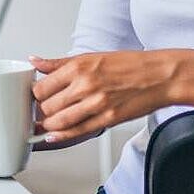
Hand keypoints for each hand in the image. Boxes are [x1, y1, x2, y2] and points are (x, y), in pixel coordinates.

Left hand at [32, 50, 179, 141]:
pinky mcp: (108, 119)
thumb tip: (35, 61)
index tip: (35, 96)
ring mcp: (96, 104)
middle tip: (39, 112)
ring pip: (60, 121)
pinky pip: (79, 131)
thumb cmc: (127, 65)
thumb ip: (59, 63)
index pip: (42, 87)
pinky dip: (62, 136)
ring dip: (48, 126)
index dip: (34, 95)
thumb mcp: (90, 57)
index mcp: (78, 67)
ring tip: (45, 124)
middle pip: (47, 106)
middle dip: (40, 112)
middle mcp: (85, 85)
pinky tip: (53, 136)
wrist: (158, 76)